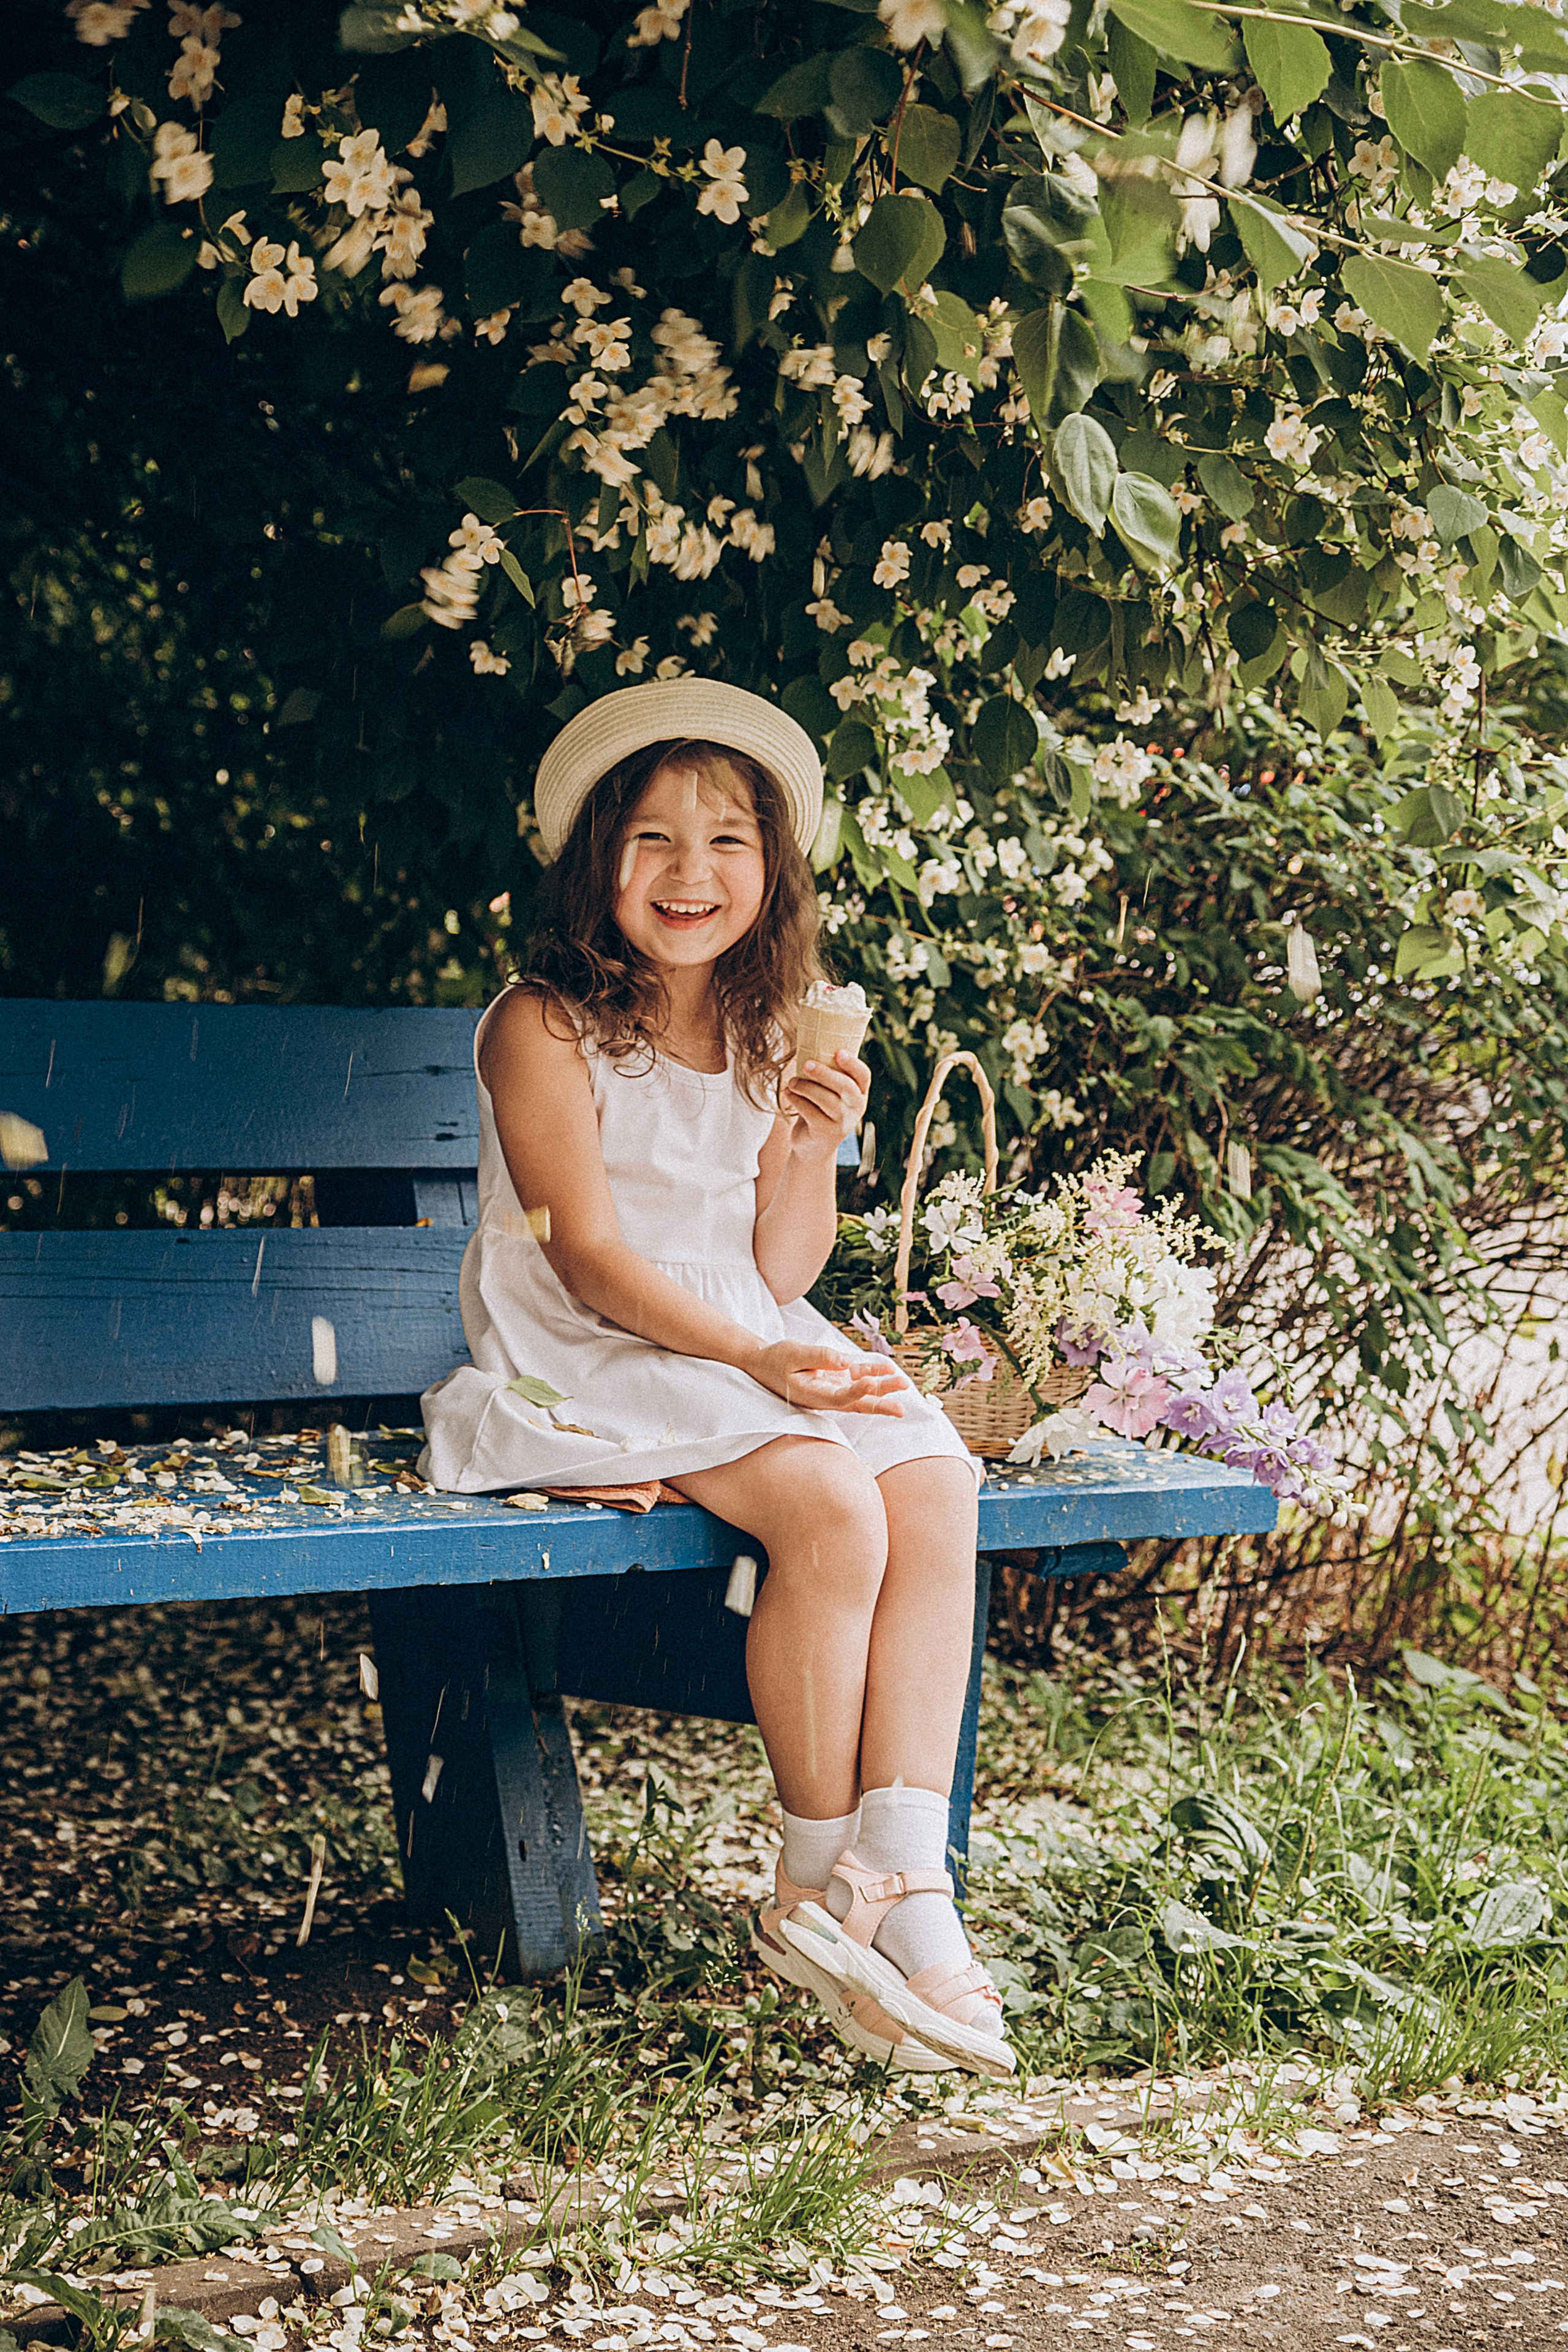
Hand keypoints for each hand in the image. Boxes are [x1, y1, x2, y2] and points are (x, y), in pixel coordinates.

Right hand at [747, 1338, 910, 1416]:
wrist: (764, 1363)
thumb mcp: (794, 1353)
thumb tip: (846, 1361)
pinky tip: (888, 1368)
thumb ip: (820, 1357)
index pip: (839, 1398)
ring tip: (904, 1384)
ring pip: (861, 1392)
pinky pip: (857, 1377)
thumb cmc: (776, 1359)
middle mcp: (826, 1397)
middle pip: (857, 1404)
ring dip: (882, 1388)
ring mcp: (832, 1388)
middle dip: (880, 1405)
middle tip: (901, 1410)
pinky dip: (872, 1372)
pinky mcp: (835, 1378)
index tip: (871, 1381)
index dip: (857, 1392)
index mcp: (813, 1395)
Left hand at [781, 1048, 870, 1164]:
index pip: (863, 1076)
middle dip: (824, 1073)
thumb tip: (810, 1040)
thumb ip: (827, 1074)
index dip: (852, 1063)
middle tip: (805, 1064)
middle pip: (845, 1087)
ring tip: (791, 1082)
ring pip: (826, 1100)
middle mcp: (856, 1108)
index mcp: (859, 1093)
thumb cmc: (819, 1109)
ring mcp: (842, 1123)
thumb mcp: (828, 1092)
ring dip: (806, 1087)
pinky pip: (810, 1112)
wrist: (812, 1146)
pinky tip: (788, 1093)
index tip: (838, 1052)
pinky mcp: (826, 1134)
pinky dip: (796, 1100)